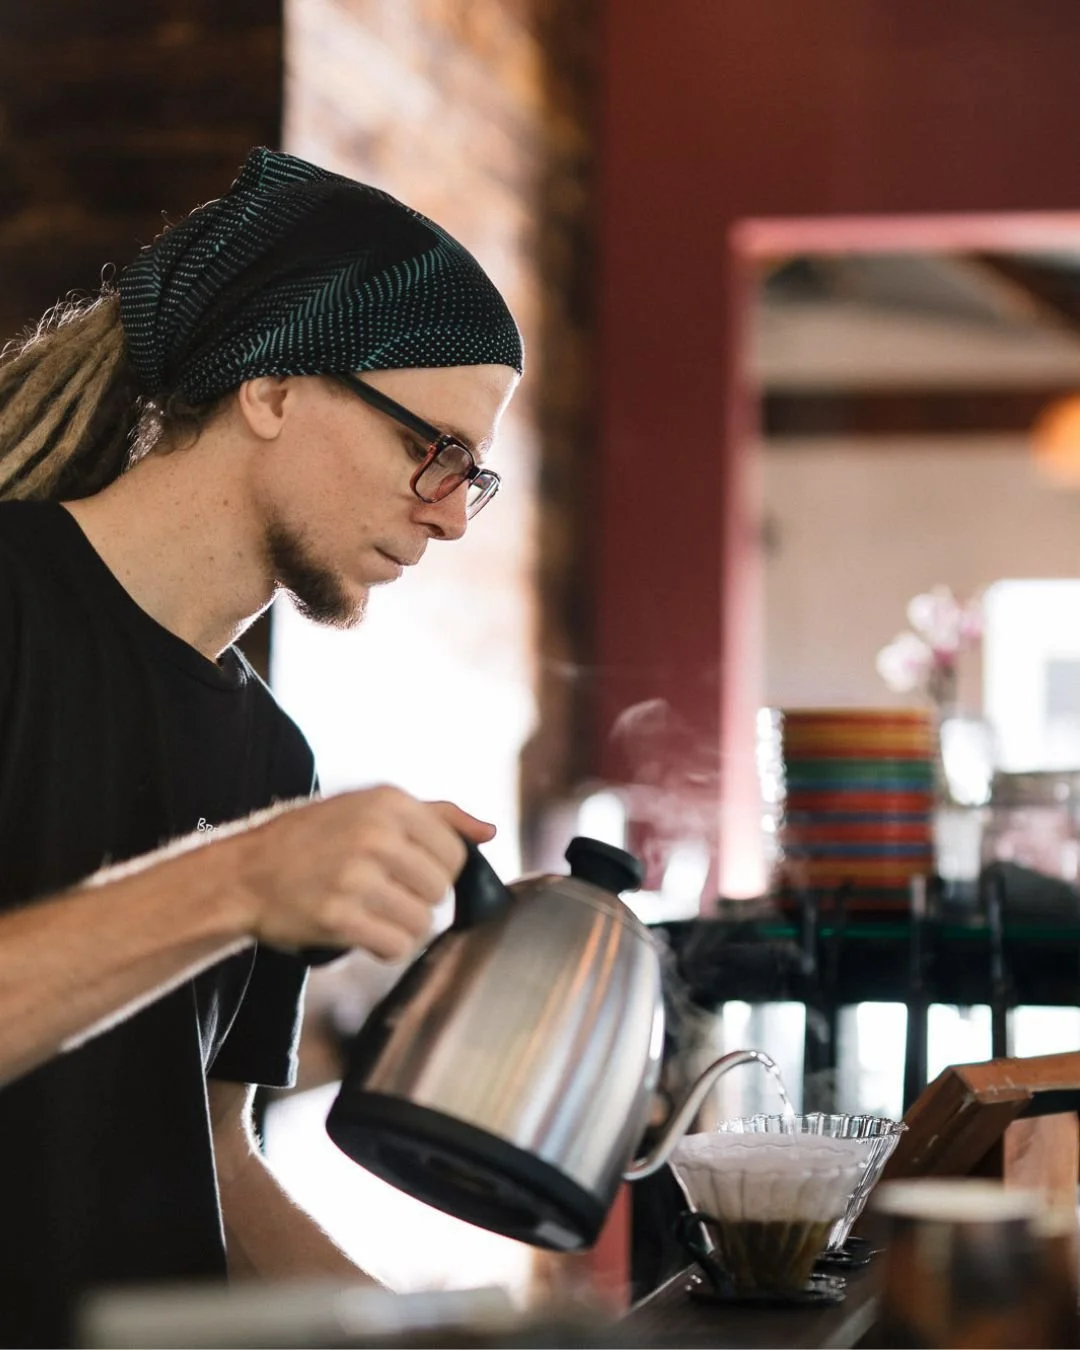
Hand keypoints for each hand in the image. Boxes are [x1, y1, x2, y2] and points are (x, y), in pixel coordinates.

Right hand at [232, 786, 495, 960]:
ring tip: (372, 914)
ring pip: (422, 921)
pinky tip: (364, 934)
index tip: (407, 874)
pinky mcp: (338, 917)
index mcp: (389, 802)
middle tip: (384, 894)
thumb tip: (489, 831)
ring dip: (402, 927)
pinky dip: (385, 948)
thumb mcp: (370, 806)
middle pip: (440, 889)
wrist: (244, 873)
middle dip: (418, 900)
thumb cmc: (312, 839)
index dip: (437, 872)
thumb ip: (436, 815)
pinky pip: (396, 946)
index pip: (455, 853)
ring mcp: (356, 876)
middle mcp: (375, 834)